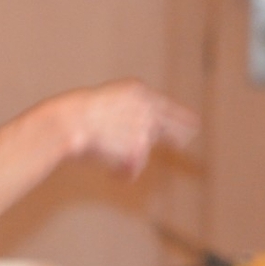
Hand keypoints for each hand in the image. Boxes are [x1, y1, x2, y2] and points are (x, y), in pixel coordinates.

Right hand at [53, 79, 198, 176]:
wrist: (69, 121)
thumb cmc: (74, 115)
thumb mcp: (104, 103)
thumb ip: (125, 113)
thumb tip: (138, 134)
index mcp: (137, 91)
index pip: (167, 106)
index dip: (182, 117)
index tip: (195, 124)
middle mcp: (147, 108)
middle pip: (174, 127)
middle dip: (179, 135)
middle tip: (184, 141)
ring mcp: (144, 128)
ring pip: (143, 152)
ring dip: (130, 158)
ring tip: (107, 155)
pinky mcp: (139, 149)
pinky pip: (134, 170)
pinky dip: (122, 174)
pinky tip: (110, 172)